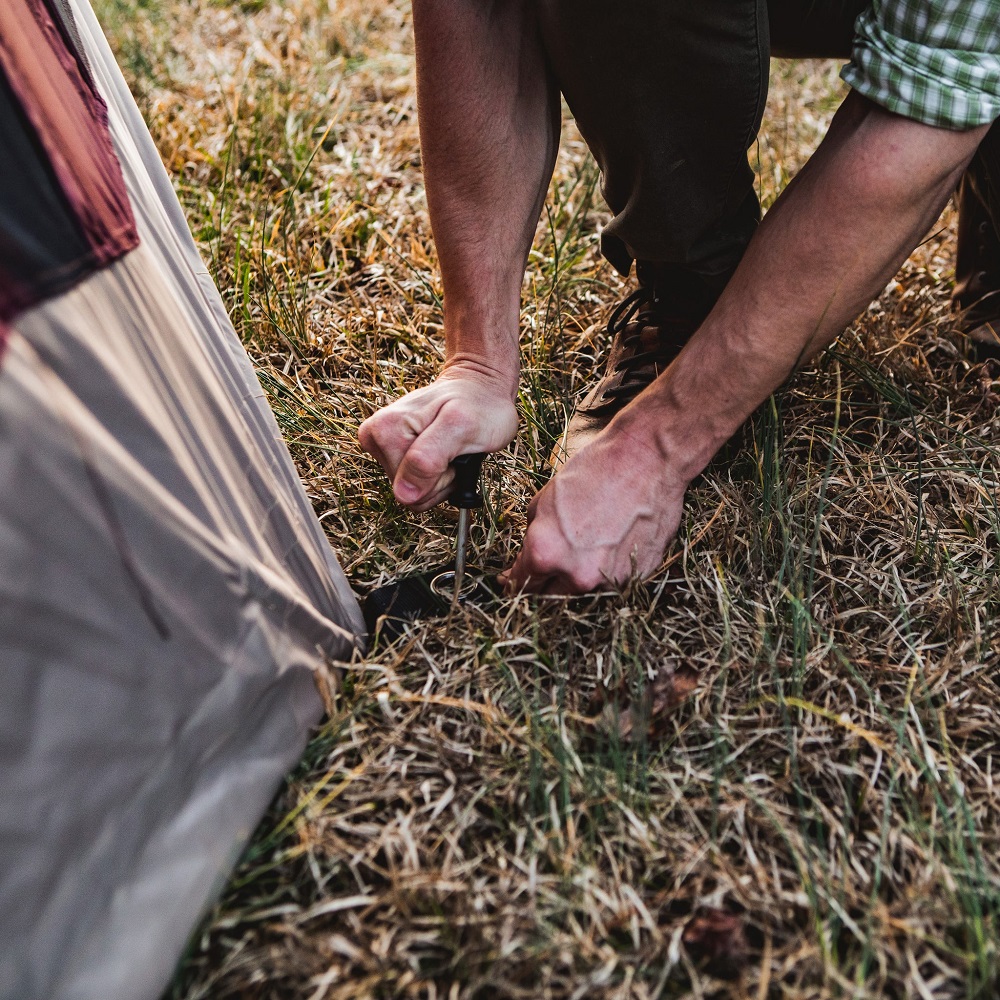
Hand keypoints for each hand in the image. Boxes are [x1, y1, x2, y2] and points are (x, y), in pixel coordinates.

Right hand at [358, 361, 517, 510]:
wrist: (480, 386)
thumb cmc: (478, 404)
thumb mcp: (461, 428)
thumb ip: (428, 459)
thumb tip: (403, 494)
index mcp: (385, 430)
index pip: (408, 491)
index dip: (439, 479)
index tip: (452, 452)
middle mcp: (377, 436)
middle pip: (407, 493)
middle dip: (439, 479)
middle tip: (455, 451)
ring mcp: (383, 444)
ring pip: (412, 492)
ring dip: (439, 477)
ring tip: (452, 450)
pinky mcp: (392, 451)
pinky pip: (414, 485)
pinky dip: (437, 475)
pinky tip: (445, 452)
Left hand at [502, 417, 687, 593]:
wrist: (647, 460)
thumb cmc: (595, 471)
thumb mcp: (543, 499)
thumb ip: (532, 536)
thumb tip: (528, 554)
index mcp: (545, 554)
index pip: (520, 584)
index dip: (512, 581)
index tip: (511, 579)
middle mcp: (578, 575)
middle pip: (551, 596)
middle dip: (545, 582)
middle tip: (549, 562)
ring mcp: (610, 580)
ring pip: (585, 590)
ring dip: (579, 575)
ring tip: (589, 542)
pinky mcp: (638, 575)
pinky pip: (613, 580)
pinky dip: (608, 568)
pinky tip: (613, 540)